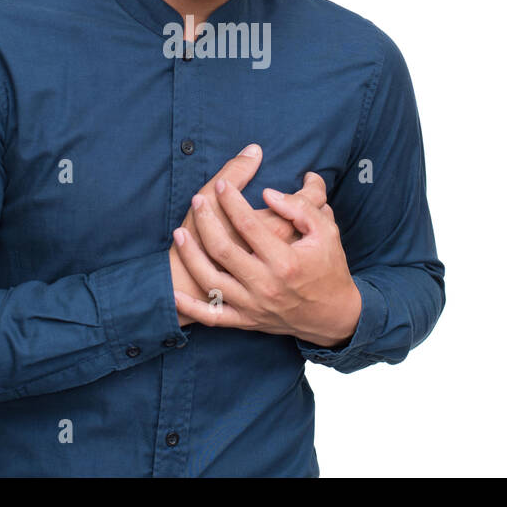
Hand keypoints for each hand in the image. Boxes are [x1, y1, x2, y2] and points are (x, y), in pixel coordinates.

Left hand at [168, 144, 326, 325]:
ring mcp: (254, 305)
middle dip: (205, 221)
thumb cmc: (329, 268)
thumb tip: (268, 193)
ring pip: (211, 280)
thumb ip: (300, 208)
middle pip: (223, 249)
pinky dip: (190, 308)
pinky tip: (173, 293)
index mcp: (286, 262)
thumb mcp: (326, 232)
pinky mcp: (247, 321)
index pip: (249, 225)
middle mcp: (266, 285)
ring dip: (190, 256)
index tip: (221, 185)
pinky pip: (212, 317)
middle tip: (197, 200)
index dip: (231, 201)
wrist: (333, 316)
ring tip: (179, 232)